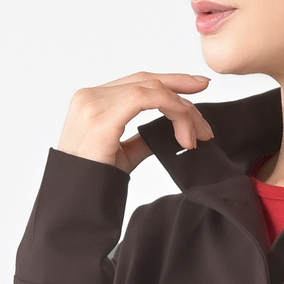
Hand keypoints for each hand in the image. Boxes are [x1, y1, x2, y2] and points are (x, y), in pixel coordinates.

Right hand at [56, 71, 215, 172]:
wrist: (76, 203)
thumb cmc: (95, 182)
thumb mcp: (123, 155)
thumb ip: (143, 139)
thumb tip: (169, 133)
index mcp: (93, 101)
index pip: (138, 82)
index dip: (171, 82)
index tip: (198, 89)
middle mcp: (91, 96)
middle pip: (147, 80)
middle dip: (183, 91)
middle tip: (207, 113)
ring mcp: (94, 103)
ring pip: (151, 89)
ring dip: (182, 109)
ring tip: (199, 133)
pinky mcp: (102, 118)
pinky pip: (145, 99)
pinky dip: (171, 109)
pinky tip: (185, 130)